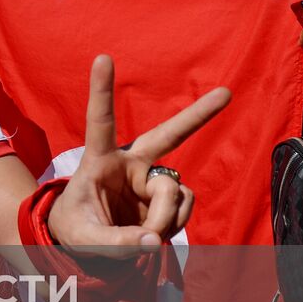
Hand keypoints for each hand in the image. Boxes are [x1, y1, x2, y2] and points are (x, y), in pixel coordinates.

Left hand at [48, 55, 228, 254]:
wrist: (90, 244)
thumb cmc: (76, 228)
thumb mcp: (83, 239)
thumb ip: (114, 242)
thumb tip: (152, 240)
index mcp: (99, 160)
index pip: (100, 121)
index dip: (102, 90)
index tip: (102, 57)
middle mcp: (130, 164)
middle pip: (168, 135)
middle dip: (198, 115)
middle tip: (226, 93)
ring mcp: (152, 180)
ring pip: (174, 193)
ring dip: (166, 218)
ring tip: (145, 235)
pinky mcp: (168, 197)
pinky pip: (184, 207)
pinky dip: (175, 225)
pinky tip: (157, 232)